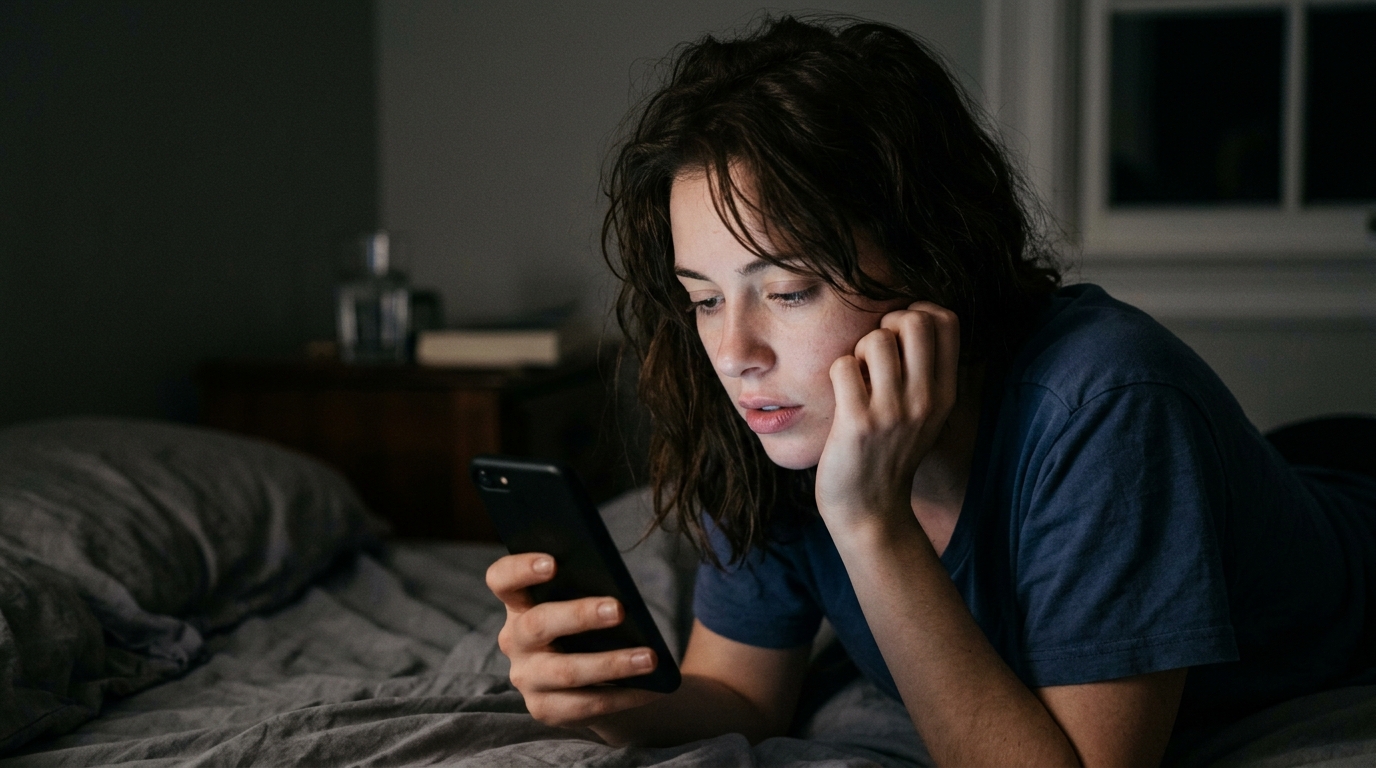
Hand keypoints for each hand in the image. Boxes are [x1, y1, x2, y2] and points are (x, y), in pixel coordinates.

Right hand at [486, 553, 664, 726]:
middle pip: (538, 624)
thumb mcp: (582, 604)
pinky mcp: (544, 709)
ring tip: (649, 658)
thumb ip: (588, 590)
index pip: (502, 579)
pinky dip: (622, 695)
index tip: (553, 563)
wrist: (589, 680)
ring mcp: (527, 677)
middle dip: (580, 615)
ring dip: (612, 664)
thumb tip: (621, 589)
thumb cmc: (587, 626)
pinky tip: (650, 688)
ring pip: (566, 671)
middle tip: (619, 609)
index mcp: (519, 603)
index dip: (520, 569)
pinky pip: (585, 704)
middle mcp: (514, 639)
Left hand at [815, 301, 959, 531]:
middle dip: (885, 324)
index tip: (898, 334)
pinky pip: (843, 366)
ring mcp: (893, 412)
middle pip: (914, 320)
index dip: (917, 312)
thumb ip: (924, 370)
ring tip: (856, 378)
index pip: (946, 320)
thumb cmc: (888, 452)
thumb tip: (911, 314)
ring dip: (857, 351)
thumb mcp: (924, 413)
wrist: (869, 509)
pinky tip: (840, 396)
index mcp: (945, 392)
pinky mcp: (859, 424)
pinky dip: (836, 373)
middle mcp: (926, 399)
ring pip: (875, 340)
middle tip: (872, 354)